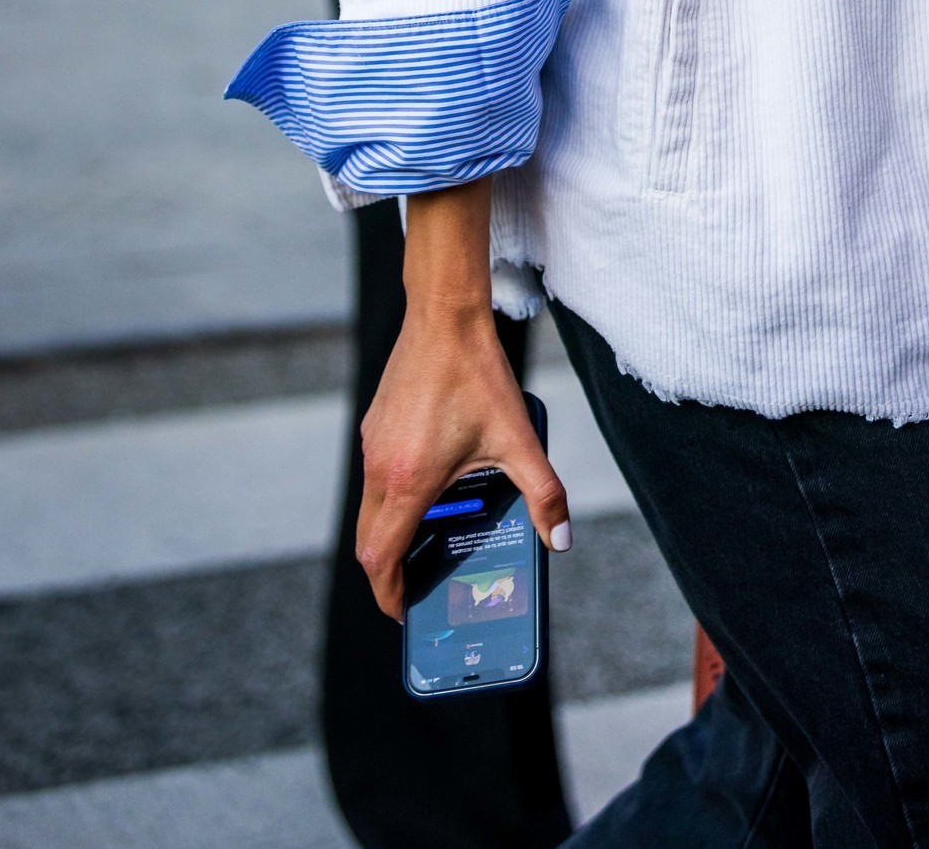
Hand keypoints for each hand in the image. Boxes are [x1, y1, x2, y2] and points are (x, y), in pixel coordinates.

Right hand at [354, 183, 570, 619]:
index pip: (381, 559)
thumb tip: (559, 541)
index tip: (405, 613)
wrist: (444, 316)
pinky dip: (391, 500)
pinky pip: (374, 478)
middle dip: (390, 572)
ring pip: (369, 509)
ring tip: (429, 542)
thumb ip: (543, 494)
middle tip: (419, 585)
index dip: (389, 594)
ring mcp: (372, 446)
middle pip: (369, 541)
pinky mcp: (374, 427)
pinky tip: (430, 489)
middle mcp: (379, 468)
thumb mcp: (518, 438)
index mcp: (408, 482)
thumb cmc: (477, 376)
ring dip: (391, 533)